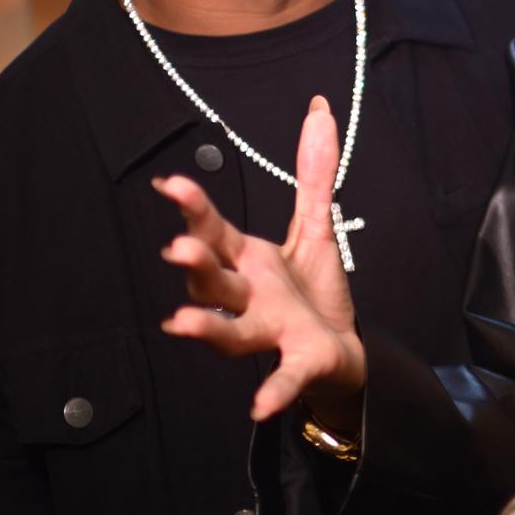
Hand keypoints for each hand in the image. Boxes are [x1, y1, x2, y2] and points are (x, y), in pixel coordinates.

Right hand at [154, 95, 365, 422]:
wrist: (343, 349)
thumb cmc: (313, 292)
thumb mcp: (315, 226)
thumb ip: (314, 173)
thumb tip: (320, 110)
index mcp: (247, 261)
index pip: (213, 230)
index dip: (193, 208)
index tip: (170, 184)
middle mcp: (248, 297)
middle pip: (213, 279)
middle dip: (195, 263)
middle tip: (176, 248)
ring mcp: (269, 331)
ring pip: (231, 330)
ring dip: (207, 326)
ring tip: (180, 322)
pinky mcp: (299, 361)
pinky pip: (282, 378)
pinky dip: (272, 390)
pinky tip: (261, 404)